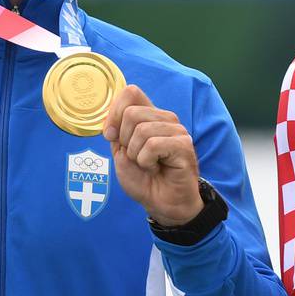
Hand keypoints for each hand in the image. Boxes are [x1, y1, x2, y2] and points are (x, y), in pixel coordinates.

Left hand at [103, 85, 202, 226]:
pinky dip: (146, 162)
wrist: (161, 203)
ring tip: (147, 164)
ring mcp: (176, 130)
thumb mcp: (121, 153)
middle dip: (124, 141)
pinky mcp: (183, 145)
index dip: (115, 112)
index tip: (111, 135)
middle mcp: (164, 118)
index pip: (131, 92)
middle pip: (131, 113)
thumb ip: (115, 133)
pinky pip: (152, 145)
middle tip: (136, 157)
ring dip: (136, 155)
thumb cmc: (143, 179)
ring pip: (141, 130)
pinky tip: (156, 168)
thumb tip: (111, 123)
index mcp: (149, 116)